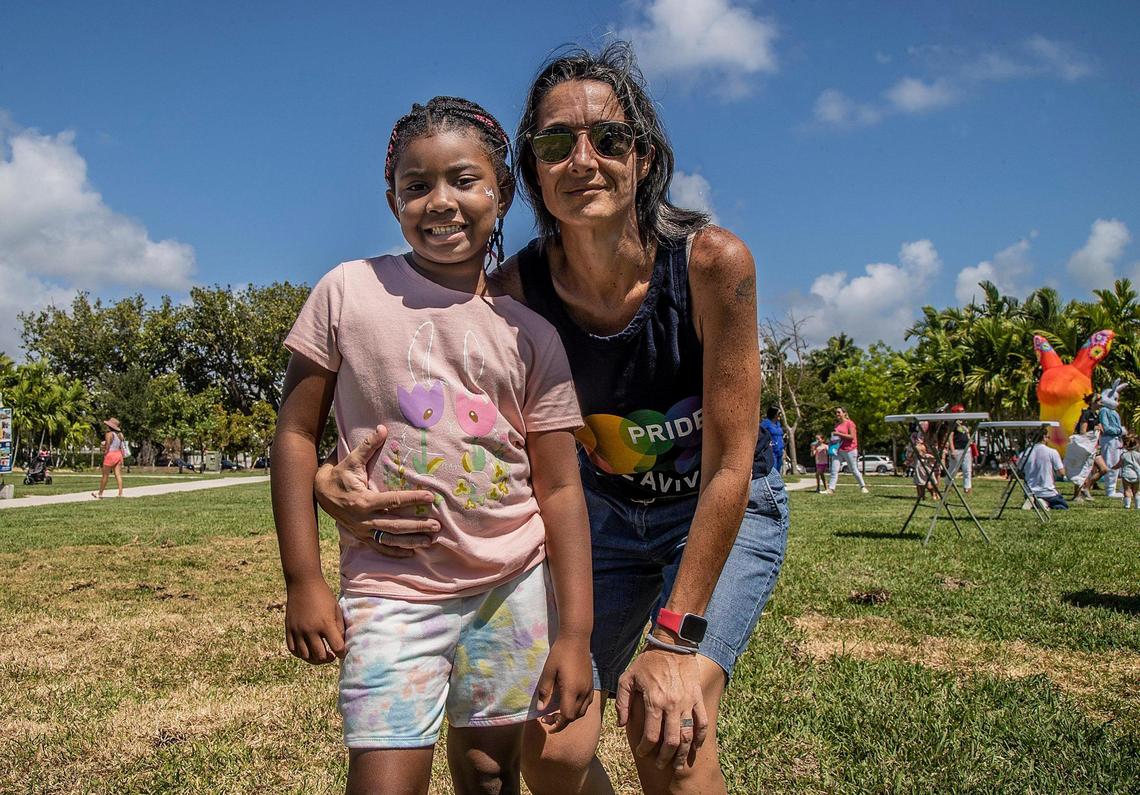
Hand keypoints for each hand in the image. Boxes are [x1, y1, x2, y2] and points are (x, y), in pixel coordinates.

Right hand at [284, 576, 345, 664]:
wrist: (303, 582)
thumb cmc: (323, 595)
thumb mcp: (336, 609)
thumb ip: (339, 627)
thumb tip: (341, 644)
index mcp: (325, 624)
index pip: (337, 647)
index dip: (342, 653)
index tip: (343, 652)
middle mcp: (310, 630)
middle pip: (320, 656)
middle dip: (328, 658)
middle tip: (331, 655)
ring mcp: (298, 630)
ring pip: (305, 656)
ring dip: (314, 658)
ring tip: (320, 653)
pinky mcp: (289, 629)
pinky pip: (293, 649)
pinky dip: (300, 654)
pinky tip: (307, 651)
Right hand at [314, 424, 439, 557]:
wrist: (319, 493)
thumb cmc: (339, 475)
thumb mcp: (351, 460)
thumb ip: (368, 445)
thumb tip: (382, 428)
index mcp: (364, 500)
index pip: (393, 500)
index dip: (412, 499)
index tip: (430, 497)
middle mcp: (364, 519)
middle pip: (395, 525)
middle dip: (417, 526)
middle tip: (436, 526)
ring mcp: (363, 530)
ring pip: (390, 539)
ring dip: (411, 541)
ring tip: (430, 541)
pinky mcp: (361, 536)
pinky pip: (380, 547)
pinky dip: (395, 552)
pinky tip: (411, 553)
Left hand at [535, 635, 593, 732]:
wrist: (576, 639)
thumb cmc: (560, 653)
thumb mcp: (548, 671)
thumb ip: (545, 691)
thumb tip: (541, 709)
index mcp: (572, 690)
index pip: (567, 715)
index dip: (557, 723)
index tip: (546, 721)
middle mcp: (583, 691)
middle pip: (574, 716)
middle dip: (562, 720)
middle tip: (548, 717)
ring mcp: (589, 688)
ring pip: (582, 711)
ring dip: (571, 715)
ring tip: (559, 712)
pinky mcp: (591, 684)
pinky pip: (587, 703)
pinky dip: (579, 708)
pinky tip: (570, 702)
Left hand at [616, 647, 708, 771]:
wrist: (672, 645)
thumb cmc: (647, 661)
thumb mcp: (627, 678)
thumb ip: (622, 702)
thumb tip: (622, 724)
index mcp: (654, 701)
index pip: (651, 735)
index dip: (646, 748)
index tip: (642, 753)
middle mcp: (672, 705)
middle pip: (670, 741)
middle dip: (664, 757)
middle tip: (660, 765)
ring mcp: (687, 702)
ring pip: (687, 735)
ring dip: (682, 753)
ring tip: (677, 763)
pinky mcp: (697, 697)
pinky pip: (702, 722)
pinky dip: (700, 737)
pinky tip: (695, 746)